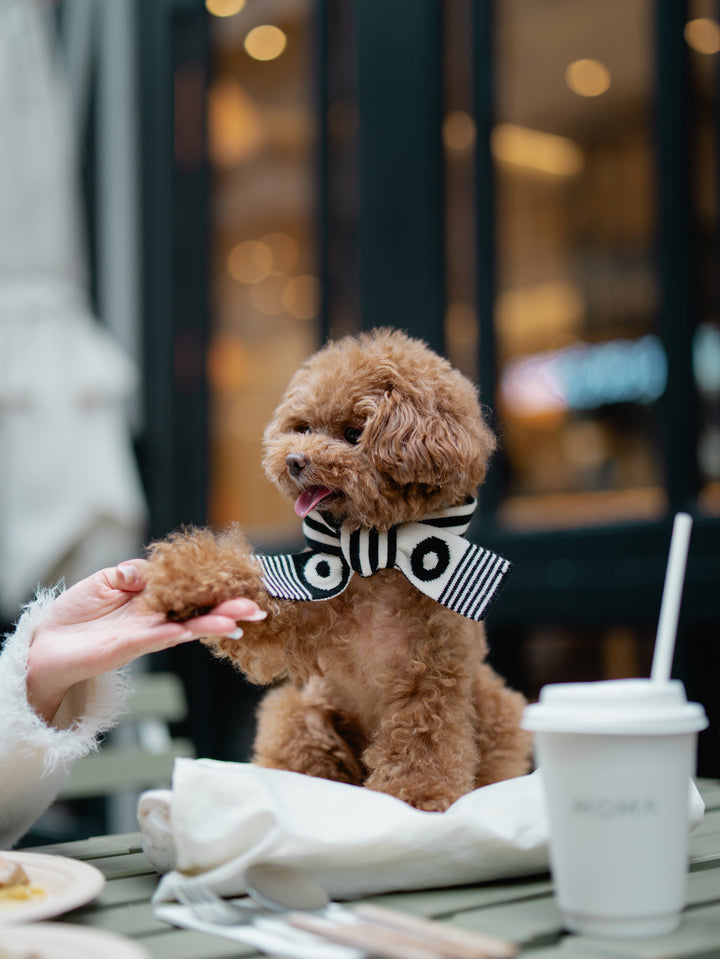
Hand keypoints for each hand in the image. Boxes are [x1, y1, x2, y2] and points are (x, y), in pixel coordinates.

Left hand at [26, 559, 265, 723]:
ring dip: (213, 624)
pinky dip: (175, 633)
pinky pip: (157, 638)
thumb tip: (149, 570)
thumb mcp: (106, 580)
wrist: (47, 644)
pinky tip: (193, 631)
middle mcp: (156, 618)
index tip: (243, 582)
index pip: (191, 592)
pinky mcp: (129, 646)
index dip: (215, 587)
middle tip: (257, 607)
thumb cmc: (76, 614)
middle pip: (199, 612)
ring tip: (239, 621)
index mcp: (154, 600)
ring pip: (186, 627)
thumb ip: (131, 572)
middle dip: (228, 610)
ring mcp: (146, 634)